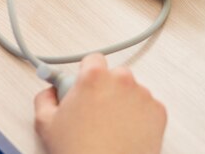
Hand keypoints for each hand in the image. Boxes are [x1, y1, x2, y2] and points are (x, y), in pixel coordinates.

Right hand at [34, 54, 166, 153]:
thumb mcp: (45, 123)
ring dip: (122, 101)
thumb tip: (50, 92)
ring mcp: (143, 96)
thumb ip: (45, 97)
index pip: (93, 59)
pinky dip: (139, 116)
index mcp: (94, 76)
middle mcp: (122, 81)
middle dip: (105, 88)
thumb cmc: (80, 151)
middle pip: (114, 74)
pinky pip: (147, 107)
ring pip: (131, 90)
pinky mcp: (159, 114)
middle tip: (94, 110)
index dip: (86, 73)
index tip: (83, 85)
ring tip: (110, 126)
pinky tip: (125, 132)